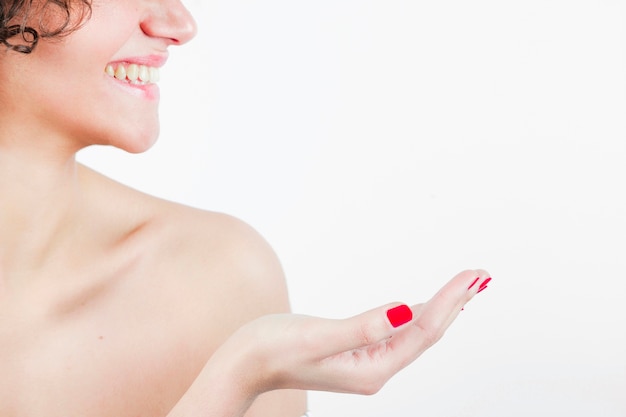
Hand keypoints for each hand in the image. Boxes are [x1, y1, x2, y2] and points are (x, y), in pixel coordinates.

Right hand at [241, 269, 490, 394]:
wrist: (242, 364)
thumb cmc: (271, 349)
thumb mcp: (317, 336)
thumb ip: (363, 327)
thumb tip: (407, 309)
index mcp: (371, 369)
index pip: (423, 331)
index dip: (450, 301)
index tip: (472, 275)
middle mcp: (375, 369)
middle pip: (426, 332)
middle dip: (455, 303)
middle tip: (481, 275)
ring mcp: (367, 362)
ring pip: (414, 332)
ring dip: (440, 307)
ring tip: (466, 286)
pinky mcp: (356, 352)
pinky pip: (397, 331)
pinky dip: (417, 312)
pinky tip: (426, 304)